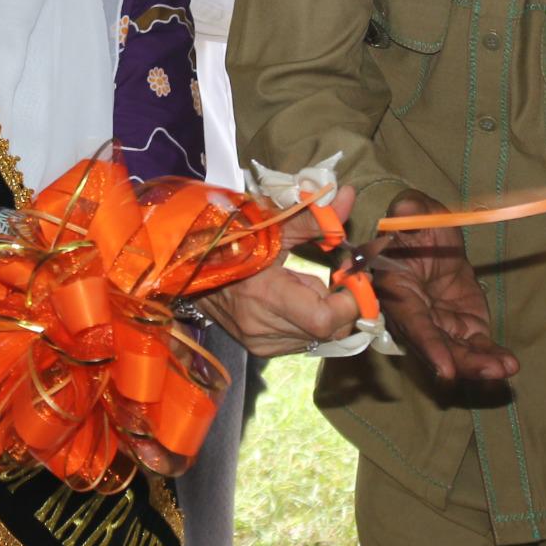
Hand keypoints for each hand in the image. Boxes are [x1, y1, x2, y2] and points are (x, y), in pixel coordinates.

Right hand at [199, 189, 360, 356]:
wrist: (189, 270)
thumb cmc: (232, 242)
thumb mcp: (273, 226)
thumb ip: (316, 218)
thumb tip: (348, 195)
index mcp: (266, 294)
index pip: (326, 319)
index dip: (351, 302)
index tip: (356, 277)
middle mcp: (263, 327)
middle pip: (329, 330)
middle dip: (343, 304)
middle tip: (340, 278)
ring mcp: (261, 343)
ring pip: (319, 338)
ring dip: (325, 313)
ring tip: (305, 287)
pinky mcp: (261, 350)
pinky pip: (304, 342)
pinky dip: (309, 322)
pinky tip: (293, 302)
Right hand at [371, 192, 518, 384]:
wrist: (434, 239)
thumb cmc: (417, 224)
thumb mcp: (414, 210)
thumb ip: (409, 211)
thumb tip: (404, 211)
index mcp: (398, 290)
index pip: (412, 323)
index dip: (428, 345)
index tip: (445, 369)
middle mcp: (417, 316)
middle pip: (438, 347)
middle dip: (462, 363)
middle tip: (489, 372)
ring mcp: (441, 325)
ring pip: (458, 352)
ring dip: (480, 365)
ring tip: (506, 368)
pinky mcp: (464, 327)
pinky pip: (477, 346)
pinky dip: (492, 356)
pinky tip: (510, 364)